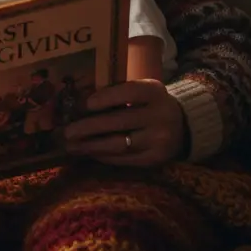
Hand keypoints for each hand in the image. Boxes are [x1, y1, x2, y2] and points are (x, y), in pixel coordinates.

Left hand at [63, 78, 187, 166]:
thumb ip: (116, 92)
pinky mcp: (156, 159)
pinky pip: (125, 159)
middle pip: (119, 122)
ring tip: (72, 146)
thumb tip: (78, 103)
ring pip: (119, 144)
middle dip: (89, 128)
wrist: (183, 125)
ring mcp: (159, 140)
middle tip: (67, 132)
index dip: (105, 98)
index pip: (128, 93)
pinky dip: (104, 156)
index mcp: (154, 92)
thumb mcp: (141, 91)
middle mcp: (160, 116)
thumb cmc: (149, 104)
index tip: (85, 105)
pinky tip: (90, 153)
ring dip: (91, 146)